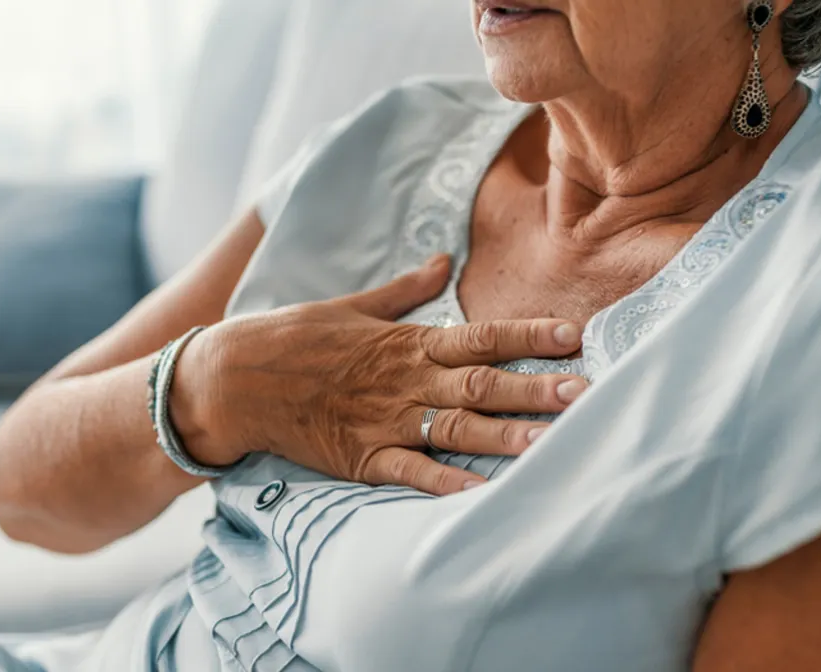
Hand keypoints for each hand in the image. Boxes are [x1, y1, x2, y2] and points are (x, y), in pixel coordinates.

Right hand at [171, 254, 587, 494]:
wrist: (235, 378)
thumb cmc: (295, 337)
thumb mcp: (353, 306)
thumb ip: (404, 290)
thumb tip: (442, 261)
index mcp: (407, 342)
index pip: (482, 336)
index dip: (529, 336)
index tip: (574, 335)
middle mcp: (405, 382)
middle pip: (482, 386)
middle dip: (535, 389)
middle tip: (585, 394)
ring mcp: (385, 421)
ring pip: (456, 431)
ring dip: (506, 437)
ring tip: (551, 444)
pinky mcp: (361, 457)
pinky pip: (410, 473)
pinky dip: (446, 485)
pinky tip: (482, 494)